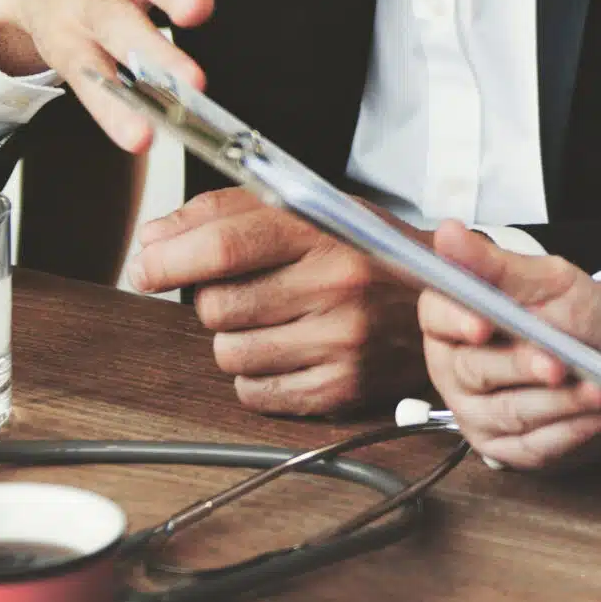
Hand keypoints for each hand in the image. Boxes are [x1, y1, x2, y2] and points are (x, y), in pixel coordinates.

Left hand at [122, 188, 423, 416]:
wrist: (454, 302)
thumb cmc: (375, 253)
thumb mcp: (317, 209)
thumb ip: (232, 212)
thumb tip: (154, 240)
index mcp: (328, 231)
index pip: (225, 244)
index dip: (169, 258)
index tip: (146, 266)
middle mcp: (336, 285)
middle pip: (215, 306)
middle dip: (213, 300)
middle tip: (248, 289)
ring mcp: (340, 341)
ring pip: (228, 353)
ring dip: (236, 339)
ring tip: (277, 320)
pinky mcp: (341, 387)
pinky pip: (254, 392)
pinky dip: (257, 376)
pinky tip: (289, 352)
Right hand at [417, 223, 600, 470]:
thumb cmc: (583, 313)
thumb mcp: (549, 279)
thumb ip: (497, 264)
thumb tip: (448, 234)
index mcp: (456, 318)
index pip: (436, 315)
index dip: (457, 320)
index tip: (482, 324)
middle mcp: (456, 368)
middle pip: (474, 369)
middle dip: (522, 365)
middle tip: (559, 363)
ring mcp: (477, 413)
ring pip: (508, 412)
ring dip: (558, 402)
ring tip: (597, 388)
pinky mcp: (507, 449)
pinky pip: (533, 446)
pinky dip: (571, 428)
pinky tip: (595, 412)